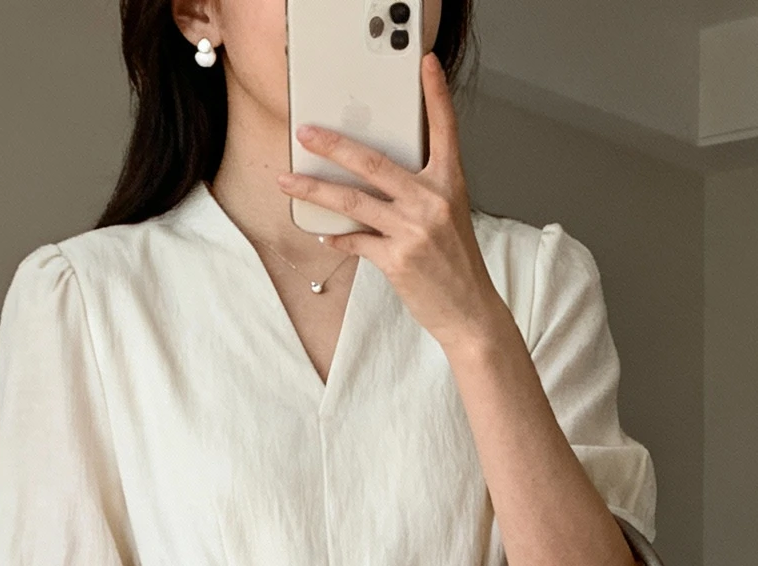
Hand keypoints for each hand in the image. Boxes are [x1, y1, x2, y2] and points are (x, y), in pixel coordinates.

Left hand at [279, 54, 505, 354]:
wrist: (469, 310)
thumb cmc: (456, 263)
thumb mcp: (448, 215)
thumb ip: (419, 191)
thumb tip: (376, 178)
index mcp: (448, 183)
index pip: (444, 129)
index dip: (436, 94)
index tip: (426, 64)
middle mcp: (431, 201)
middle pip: (373, 162)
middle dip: (333, 145)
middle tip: (306, 132)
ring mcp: (413, 230)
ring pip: (353, 201)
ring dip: (314, 190)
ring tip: (288, 181)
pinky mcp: (397, 259)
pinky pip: (356, 240)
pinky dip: (337, 237)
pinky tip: (323, 233)